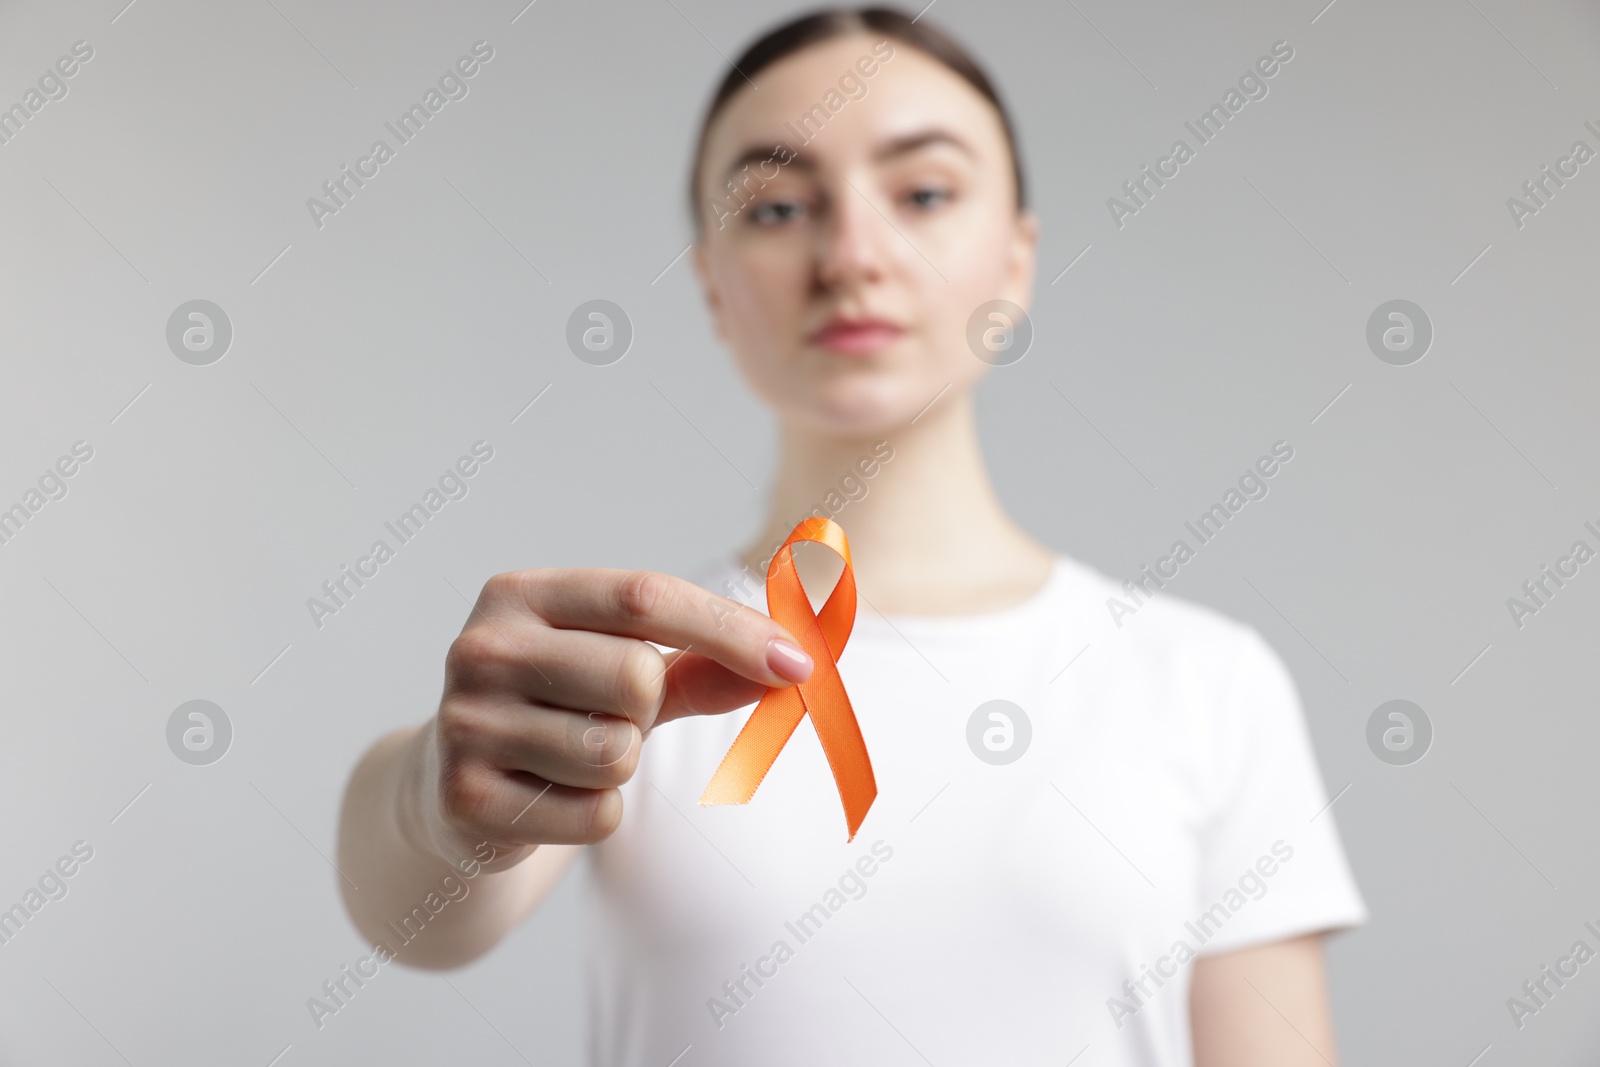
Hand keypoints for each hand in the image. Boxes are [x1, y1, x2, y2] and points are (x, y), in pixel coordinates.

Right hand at [409, 568, 813, 870]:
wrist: (451, 793)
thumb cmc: (559, 712)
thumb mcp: (625, 672)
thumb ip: (705, 663)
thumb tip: (795, 661)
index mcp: (521, 594)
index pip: (644, 596)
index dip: (730, 630)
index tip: (799, 664)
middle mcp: (481, 647)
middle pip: (636, 677)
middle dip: (648, 711)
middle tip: (607, 719)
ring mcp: (465, 722)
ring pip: (616, 753)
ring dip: (620, 766)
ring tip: (570, 759)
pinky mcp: (466, 798)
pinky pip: (596, 816)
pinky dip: (595, 818)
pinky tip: (549, 800)